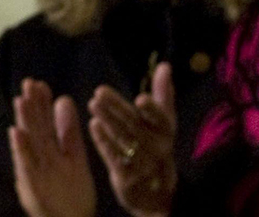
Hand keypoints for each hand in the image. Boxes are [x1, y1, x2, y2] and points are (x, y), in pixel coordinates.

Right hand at [9, 77, 96, 216]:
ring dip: (24, 121)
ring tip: (21, 99)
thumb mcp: (74, 157)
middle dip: (32, 106)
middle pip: (37, 129)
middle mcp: (43, 160)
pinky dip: (20, 149)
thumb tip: (64, 100)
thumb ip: (69, 132)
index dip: (43, 104)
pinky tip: (15, 132)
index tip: (40, 84)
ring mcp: (37, 172)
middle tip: (29, 82)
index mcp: (54, 153)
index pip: (47, 123)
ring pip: (30, 143)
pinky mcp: (33, 186)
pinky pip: (26, 165)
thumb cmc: (72, 194)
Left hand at [90, 62, 176, 216]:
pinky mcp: (127, 177)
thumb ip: (163, 94)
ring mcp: (142, 164)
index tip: (140, 98)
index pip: (160, 118)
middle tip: (99, 91)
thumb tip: (164, 66)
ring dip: (107, 120)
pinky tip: (93, 125)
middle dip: (117, 108)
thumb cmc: (158, 147)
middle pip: (135, 126)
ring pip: (122, 140)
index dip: (152, 109)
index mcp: (167, 132)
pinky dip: (103, 141)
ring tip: (92, 103)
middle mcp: (157, 148)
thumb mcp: (164, 122)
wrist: (156, 191)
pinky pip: (113, 157)